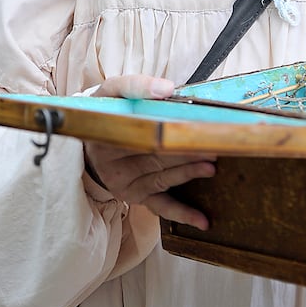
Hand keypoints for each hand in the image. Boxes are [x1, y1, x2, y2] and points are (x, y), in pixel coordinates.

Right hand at [84, 74, 215, 230]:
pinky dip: (182, 213)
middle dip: (185, 152)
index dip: (166, 132)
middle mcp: (112, 167)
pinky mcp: (135, 197)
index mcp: (105, 138)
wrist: (93, 138)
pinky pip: (160, 206)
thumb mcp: (113, 91)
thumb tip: (167, 88)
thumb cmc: (108, 111)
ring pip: (162, 179)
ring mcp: (125, 185)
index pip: (139, 136)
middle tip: (212, 145)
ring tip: (211, 165)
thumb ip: (136, 86)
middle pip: (155, 158)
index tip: (190, 127)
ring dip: (188, 173)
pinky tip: (203, 220)